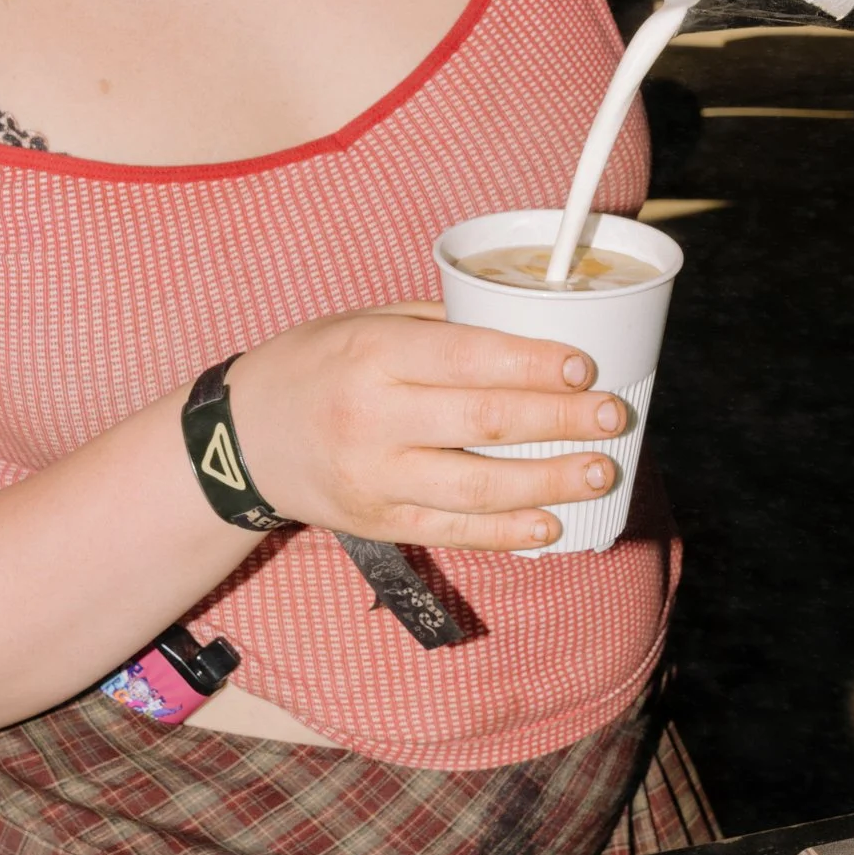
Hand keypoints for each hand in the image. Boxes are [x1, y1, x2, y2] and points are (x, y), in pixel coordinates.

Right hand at [227, 302, 624, 552]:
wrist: (241, 439)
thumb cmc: (314, 365)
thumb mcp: (363, 322)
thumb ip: (438, 324)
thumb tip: (525, 328)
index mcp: (373, 353)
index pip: (468, 358)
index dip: (532, 365)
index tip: (583, 366)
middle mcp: (374, 416)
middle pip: (484, 421)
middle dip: (558, 419)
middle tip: (612, 416)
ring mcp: (375, 476)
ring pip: (478, 485)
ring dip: (549, 480)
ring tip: (600, 470)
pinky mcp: (377, 520)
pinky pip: (453, 529)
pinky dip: (508, 532)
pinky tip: (552, 524)